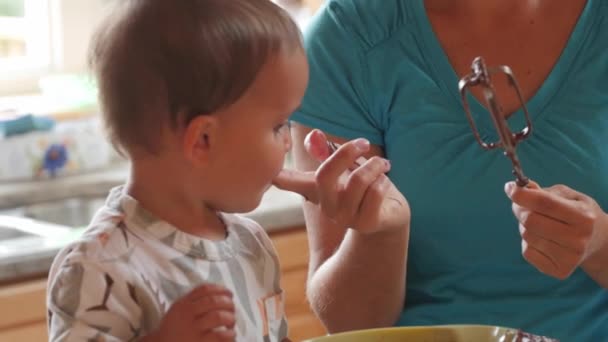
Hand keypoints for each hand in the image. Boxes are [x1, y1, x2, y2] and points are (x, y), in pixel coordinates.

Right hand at [147, 284, 235, 341]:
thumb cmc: (173, 330)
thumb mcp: (177, 311)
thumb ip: (193, 301)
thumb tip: (220, 294)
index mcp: (183, 304)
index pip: (205, 289)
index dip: (221, 290)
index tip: (229, 294)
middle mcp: (187, 315)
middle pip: (214, 301)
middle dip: (228, 304)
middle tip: (232, 310)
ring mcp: (193, 330)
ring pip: (219, 317)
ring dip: (230, 318)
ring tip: (231, 324)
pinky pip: (220, 336)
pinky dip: (230, 334)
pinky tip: (230, 335)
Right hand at [274, 129, 409, 233]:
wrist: (390, 215)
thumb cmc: (364, 188)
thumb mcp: (346, 167)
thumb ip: (329, 152)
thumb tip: (314, 136)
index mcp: (317, 190)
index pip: (289, 182)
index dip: (278, 176)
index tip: (266, 169)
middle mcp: (327, 207)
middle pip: (325, 175)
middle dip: (346, 153)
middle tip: (363, 142)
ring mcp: (345, 218)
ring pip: (357, 181)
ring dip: (374, 165)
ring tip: (382, 164)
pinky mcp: (367, 223)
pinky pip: (375, 192)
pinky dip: (383, 180)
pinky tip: (385, 181)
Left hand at [505, 181, 607, 279]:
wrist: (598, 242)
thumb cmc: (578, 213)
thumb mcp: (569, 197)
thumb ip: (545, 192)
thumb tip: (520, 188)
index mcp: (583, 217)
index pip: (544, 203)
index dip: (522, 194)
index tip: (509, 187)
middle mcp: (578, 239)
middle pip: (530, 221)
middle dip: (518, 208)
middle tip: (518, 204)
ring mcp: (569, 258)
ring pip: (526, 236)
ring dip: (524, 226)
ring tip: (540, 224)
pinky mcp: (559, 271)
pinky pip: (527, 252)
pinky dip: (528, 243)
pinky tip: (542, 240)